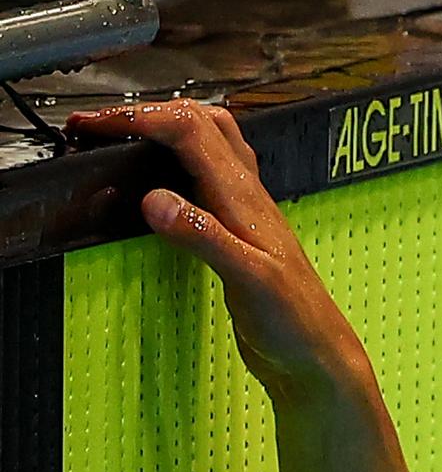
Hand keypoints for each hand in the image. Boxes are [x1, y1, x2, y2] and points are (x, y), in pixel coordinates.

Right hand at [67, 100, 372, 402]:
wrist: (317, 358)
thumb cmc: (296, 323)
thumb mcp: (248, 279)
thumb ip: (203, 236)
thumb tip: (155, 200)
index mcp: (245, 198)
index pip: (189, 130)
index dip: (138, 118)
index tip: (94, 126)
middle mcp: (245, 197)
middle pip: (200, 122)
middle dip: (146, 113)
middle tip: (100, 125)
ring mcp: (241, 213)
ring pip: (207, 147)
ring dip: (165, 130)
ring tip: (123, 137)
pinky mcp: (235, 234)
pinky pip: (205, 182)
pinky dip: (176, 168)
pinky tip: (160, 184)